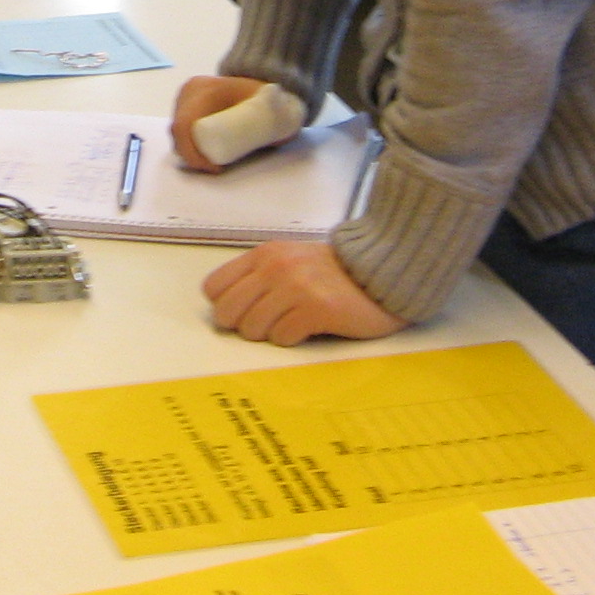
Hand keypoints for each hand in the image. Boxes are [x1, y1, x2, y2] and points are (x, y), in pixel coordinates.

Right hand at [171, 74, 268, 171]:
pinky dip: (184, 144)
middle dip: (190, 157)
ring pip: (176, 131)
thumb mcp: (266, 99)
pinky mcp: (184, 104)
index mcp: (204, 90)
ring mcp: (184, 97)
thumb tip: (278, 137)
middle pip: (178, 131)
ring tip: (207, 164)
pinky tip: (196, 156)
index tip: (214, 167)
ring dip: (187, 151)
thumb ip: (276, 111)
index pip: (185, 125)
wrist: (251, 78)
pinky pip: (179, 127)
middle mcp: (189, 92)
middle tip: (211, 169)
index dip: (192, 152)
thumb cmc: (258, 93)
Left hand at [202, 241, 406, 344]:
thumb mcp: (289, 261)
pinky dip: (292, 339)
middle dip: (243, 326)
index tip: (245, 311)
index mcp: (265, 254)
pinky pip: (282, 337)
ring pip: (252, 329)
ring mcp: (296, 287)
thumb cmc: (333, 273)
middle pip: (227, 312)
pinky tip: (309, 328)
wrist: (380, 273)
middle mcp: (276, 267)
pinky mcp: (316, 309)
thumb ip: (259, 276)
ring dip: (270, 334)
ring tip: (292, 323)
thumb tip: (225, 308)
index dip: (225, 306)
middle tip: (266, 324)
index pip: (214, 287)